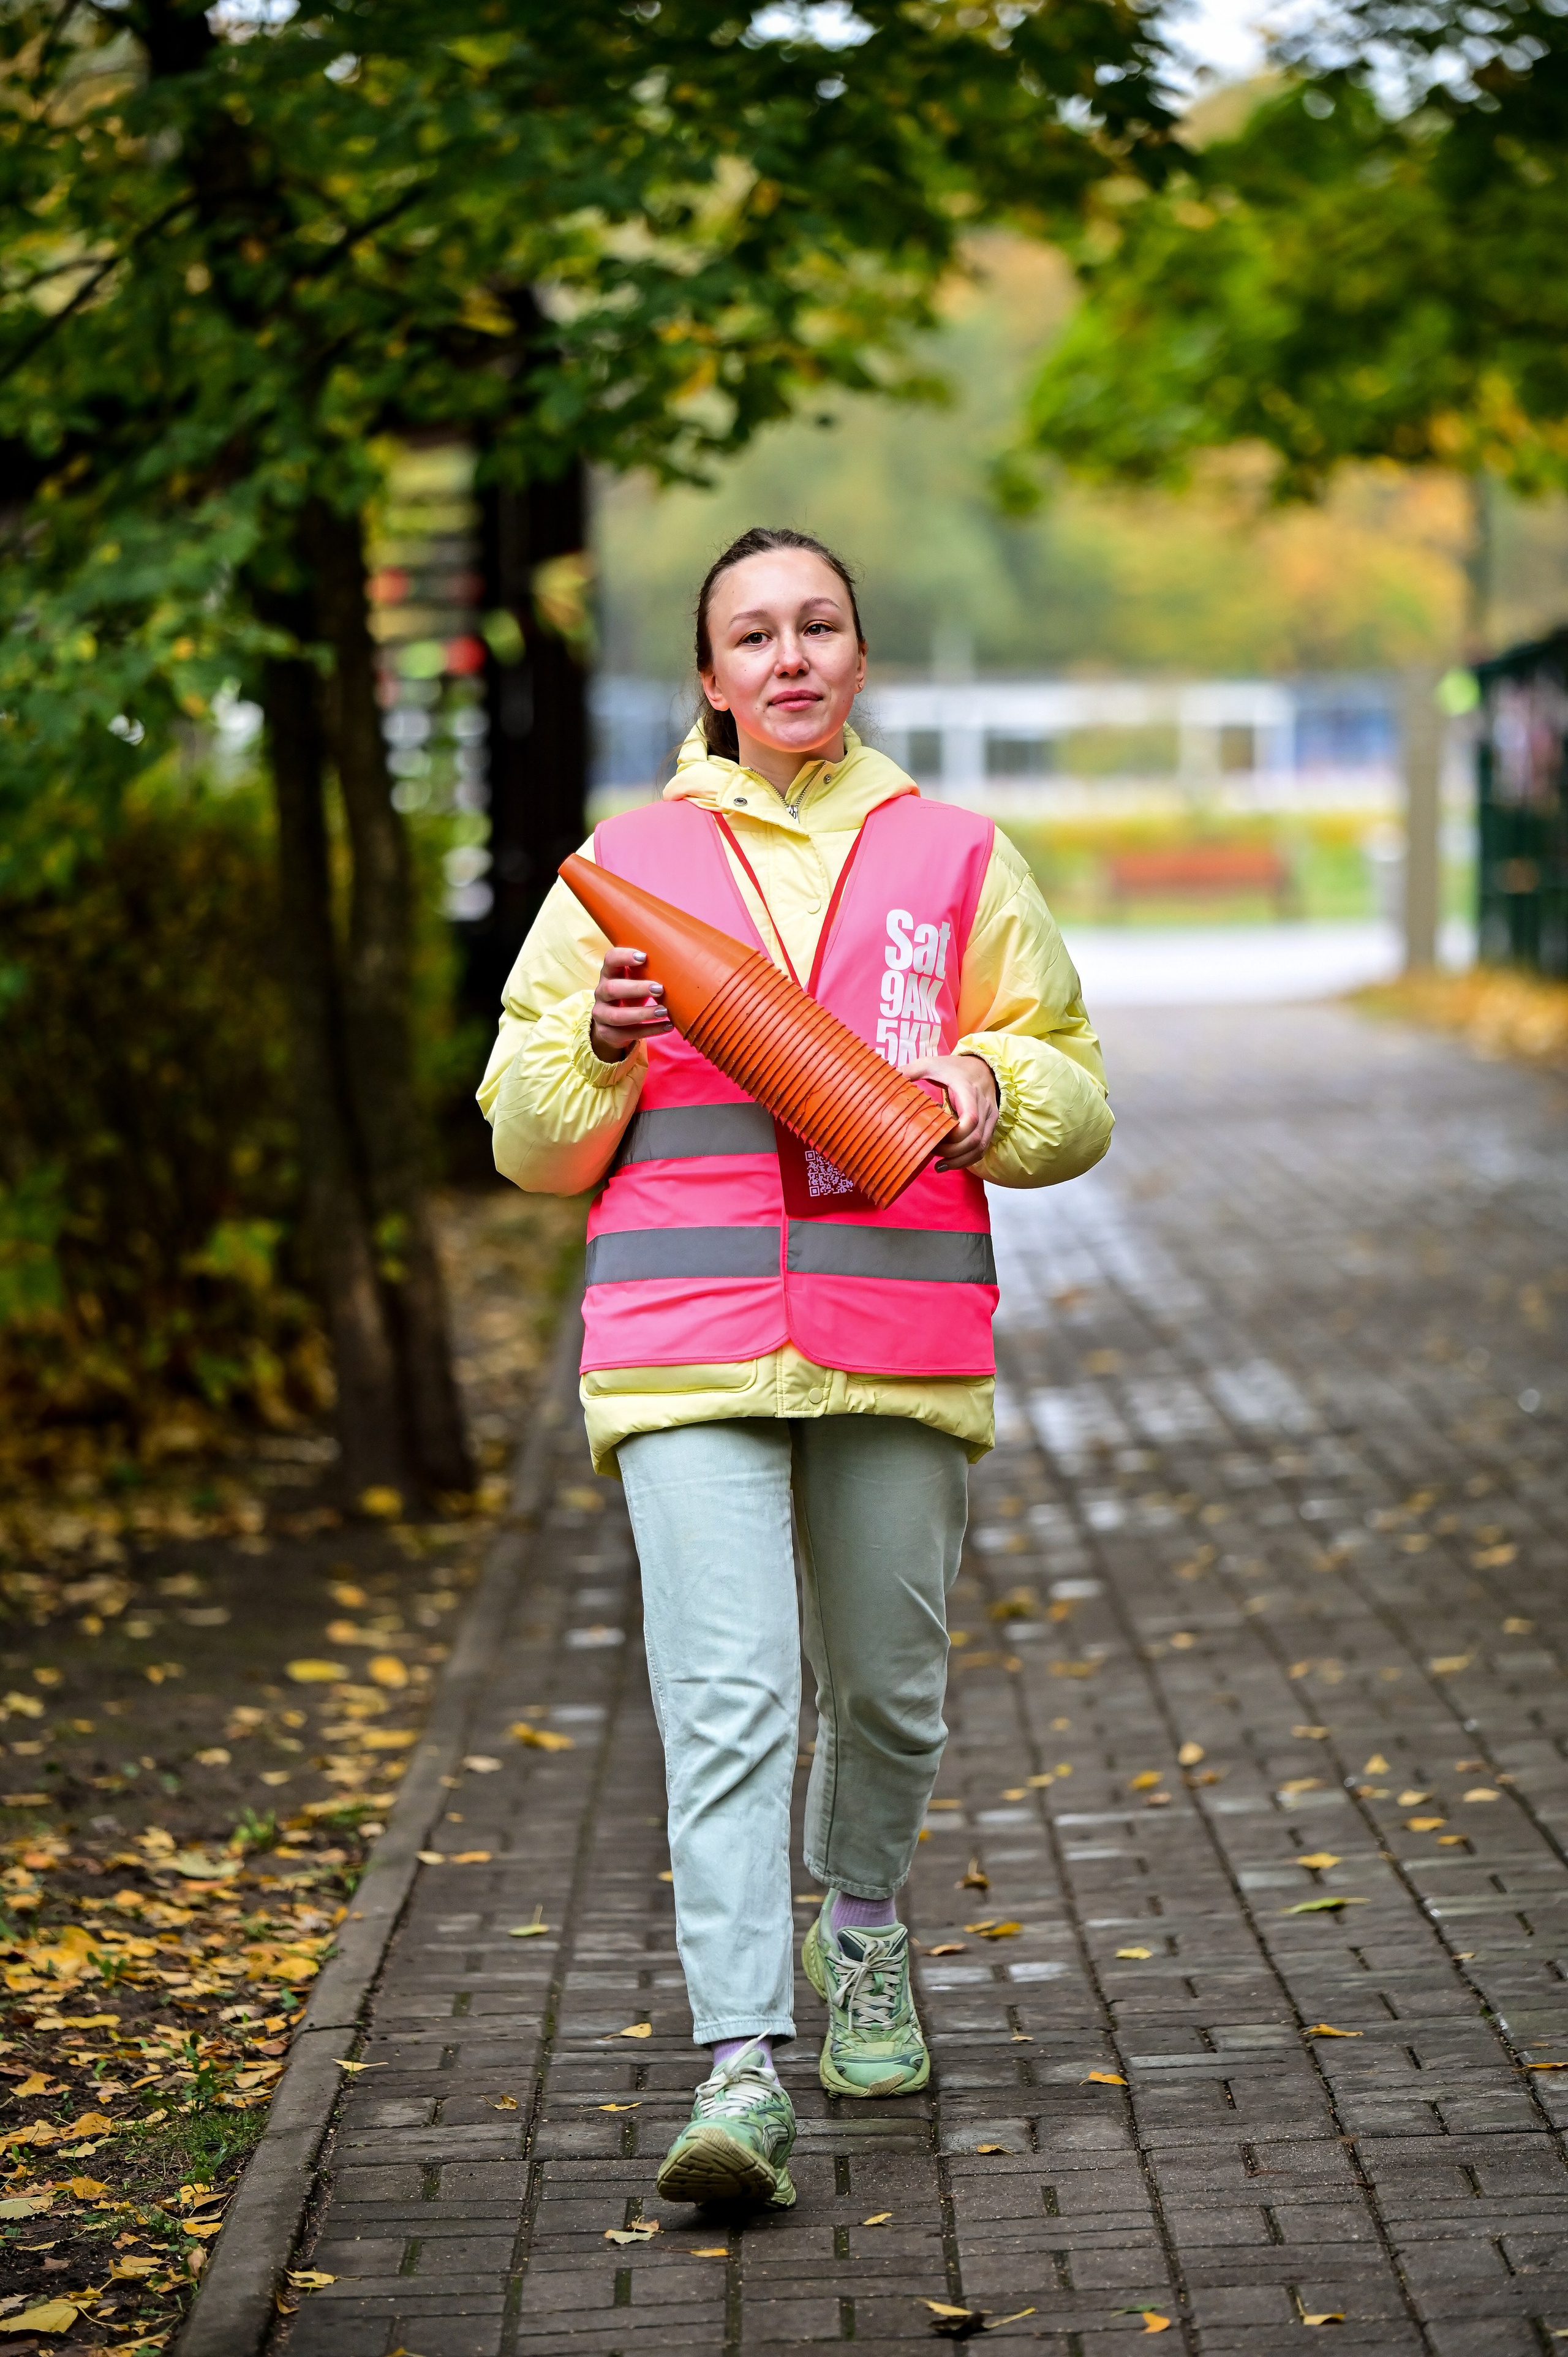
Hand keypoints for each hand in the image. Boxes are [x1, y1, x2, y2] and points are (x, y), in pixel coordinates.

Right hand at [589, 946, 673, 1063]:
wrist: (614, 1023)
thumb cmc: (631, 994)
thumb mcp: (635, 980)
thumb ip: (648, 970)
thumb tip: (678, 962)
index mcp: (609, 974)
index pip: (610, 959)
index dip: (624, 957)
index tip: (644, 957)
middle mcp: (601, 992)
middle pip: (612, 989)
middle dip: (637, 989)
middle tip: (660, 989)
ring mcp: (601, 1014)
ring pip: (617, 1016)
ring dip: (643, 1013)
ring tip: (664, 1011)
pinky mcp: (606, 1032)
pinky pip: (627, 1033)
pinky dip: (649, 1030)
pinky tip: (667, 1026)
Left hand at [905, 1052, 998, 1172]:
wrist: (983, 1067)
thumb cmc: (954, 1068)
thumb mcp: (931, 1064)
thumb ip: (911, 1071)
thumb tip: (889, 1078)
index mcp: (968, 1091)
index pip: (970, 1119)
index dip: (954, 1135)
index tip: (934, 1137)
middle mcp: (983, 1106)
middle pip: (974, 1138)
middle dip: (952, 1152)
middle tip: (931, 1153)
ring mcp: (990, 1117)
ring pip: (980, 1147)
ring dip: (960, 1160)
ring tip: (939, 1166)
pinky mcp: (990, 1126)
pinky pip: (982, 1148)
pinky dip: (967, 1159)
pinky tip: (950, 1163)